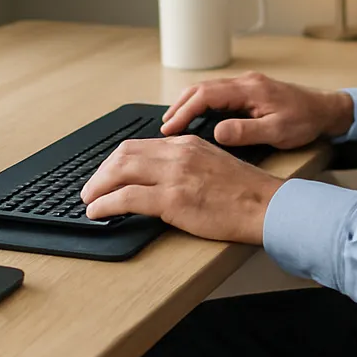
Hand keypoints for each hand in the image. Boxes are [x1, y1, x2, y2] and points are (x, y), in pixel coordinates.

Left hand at [80, 135, 282, 243]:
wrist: (266, 206)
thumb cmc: (246, 192)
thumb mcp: (213, 164)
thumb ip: (186, 164)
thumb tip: (161, 177)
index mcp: (187, 144)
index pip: (139, 145)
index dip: (116, 161)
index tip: (107, 174)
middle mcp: (178, 153)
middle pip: (123, 154)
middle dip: (101, 172)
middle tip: (91, 188)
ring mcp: (175, 175)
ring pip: (120, 172)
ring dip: (97, 187)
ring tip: (89, 201)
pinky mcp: (173, 199)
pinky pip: (127, 198)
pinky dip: (106, 204)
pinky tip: (99, 212)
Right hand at [161, 72, 353, 149]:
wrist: (327, 110)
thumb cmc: (306, 120)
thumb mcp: (278, 131)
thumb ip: (247, 131)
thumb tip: (217, 132)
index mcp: (249, 90)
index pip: (206, 95)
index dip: (184, 110)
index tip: (170, 127)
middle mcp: (245, 83)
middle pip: (201, 88)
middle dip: (179, 105)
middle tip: (164, 126)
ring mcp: (247, 85)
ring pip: (208, 89)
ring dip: (188, 103)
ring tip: (174, 122)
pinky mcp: (250, 91)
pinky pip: (218, 93)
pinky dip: (202, 103)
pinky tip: (197, 116)